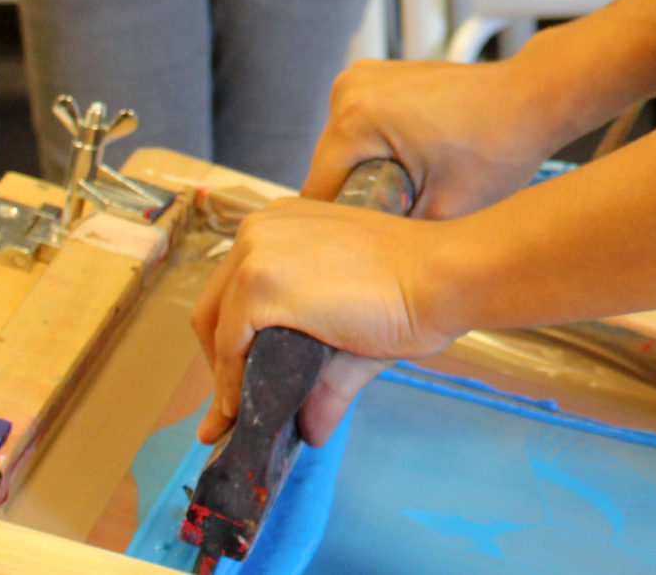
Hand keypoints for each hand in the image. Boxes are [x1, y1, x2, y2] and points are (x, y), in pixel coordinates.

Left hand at [190, 198, 460, 446]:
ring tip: (242, 411)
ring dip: (224, 373)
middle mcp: (261, 227)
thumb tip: (312, 433)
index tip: (237, 381)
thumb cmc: (412, 291)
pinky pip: (229, 345)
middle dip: (221, 359)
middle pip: (214, 305)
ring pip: (214, 325)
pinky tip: (247, 406)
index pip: (235, 285)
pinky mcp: (259, 282)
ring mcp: (256, 252)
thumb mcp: (352, 328)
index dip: (232, 339)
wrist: (441, 278)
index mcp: (284, 222)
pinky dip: (230, 381)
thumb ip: (324, 377)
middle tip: (236, 403)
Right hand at [302, 58, 571, 221]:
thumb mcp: (443, 211)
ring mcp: (365, 77)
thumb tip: (363, 267)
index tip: (370, 244)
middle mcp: (351, 88)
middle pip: (330, 169)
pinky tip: (419, 161)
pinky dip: (383, 149)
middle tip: (403, 215)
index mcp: (355, 118)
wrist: (532, 99)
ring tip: (416, 185)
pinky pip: (363, 128)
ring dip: (370, 173)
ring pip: (346, 151)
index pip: (319, 192)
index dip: (342, 228)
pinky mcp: (380, 78)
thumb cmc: (500, 145)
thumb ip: (392, 238)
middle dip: (361, 197)